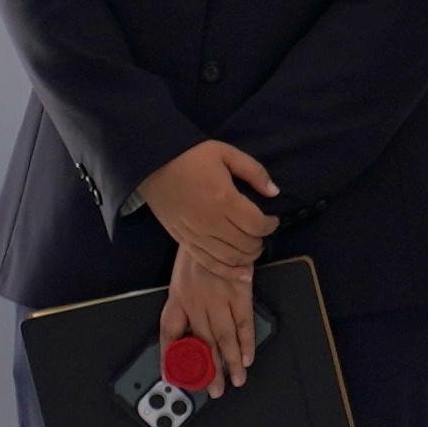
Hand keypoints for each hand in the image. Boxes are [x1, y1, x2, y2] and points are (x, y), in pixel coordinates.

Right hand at [137, 140, 278, 273]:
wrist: (153, 164)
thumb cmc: (192, 156)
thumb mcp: (227, 154)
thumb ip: (254, 172)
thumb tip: (274, 192)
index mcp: (224, 199)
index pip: (257, 224)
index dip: (270, 225)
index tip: (272, 220)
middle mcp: (211, 222)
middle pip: (245, 244)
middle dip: (260, 242)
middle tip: (262, 234)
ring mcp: (196, 234)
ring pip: (229, 257)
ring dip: (247, 258)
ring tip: (253, 249)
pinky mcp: (184, 241)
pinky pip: (208, 263)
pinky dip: (227, 271)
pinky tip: (242, 273)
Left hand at [163, 240, 265, 384]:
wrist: (216, 226)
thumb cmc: (199, 254)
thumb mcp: (180, 280)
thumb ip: (181, 308)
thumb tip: (182, 340)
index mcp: (178, 297)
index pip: (170, 333)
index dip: (170, 358)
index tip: (175, 377)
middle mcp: (196, 300)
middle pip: (202, 343)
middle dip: (209, 370)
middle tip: (214, 390)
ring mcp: (219, 296)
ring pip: (225, 336)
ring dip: (231, 361)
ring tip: (235, 380)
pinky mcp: (239, 290)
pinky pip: (244, 321)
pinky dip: (247, 340)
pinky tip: (248, 356)